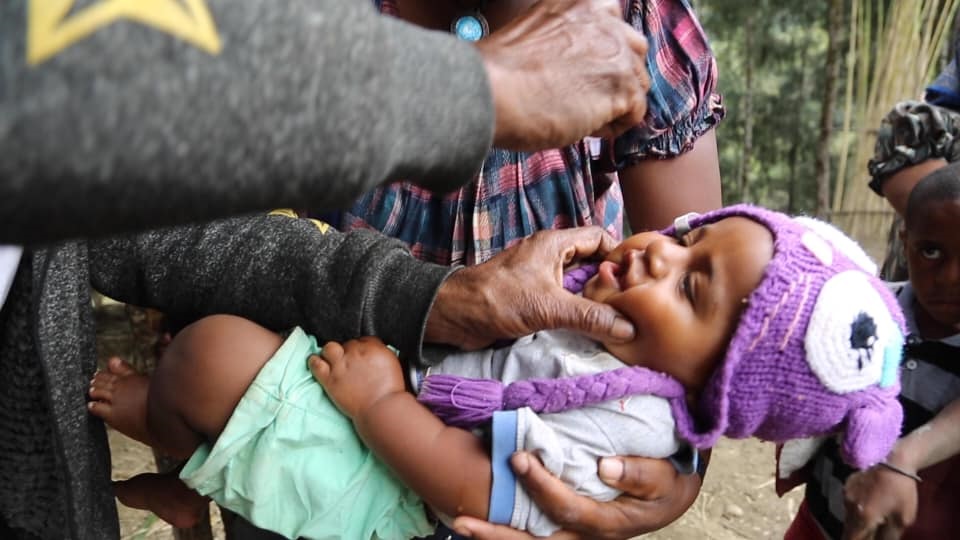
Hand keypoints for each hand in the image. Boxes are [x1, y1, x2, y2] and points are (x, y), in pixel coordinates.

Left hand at [309, 337, 404, 418]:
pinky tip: (316, 362)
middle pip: (347, 343)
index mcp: (373, 348)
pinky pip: (316, 364)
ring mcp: (341, 366)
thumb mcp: (393, 364)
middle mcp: (355, 353)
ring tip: (332, 359)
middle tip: (351, 362)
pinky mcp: (330, 379)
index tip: (362, 356)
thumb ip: (381, 354)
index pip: (364, 339)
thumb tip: (374, 352)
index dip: (362, 348)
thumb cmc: (390, 391)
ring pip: (329, 348)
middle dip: (349, 351)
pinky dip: (314, 362)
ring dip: (331, 352)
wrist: (381, 408)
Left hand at [425, 227, 635, 349]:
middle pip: (591, 261)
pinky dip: (578, 309)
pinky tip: (591, 326)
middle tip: (632, 301)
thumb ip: (589, 316)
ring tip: (618, 316)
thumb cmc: (496, 299)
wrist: (455, 315)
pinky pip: (564, 298)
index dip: (619, 254)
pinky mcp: (532, 296)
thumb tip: (626, 327)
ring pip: (578, 282)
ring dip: (594, 297)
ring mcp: (540, 276)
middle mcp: (548, 256)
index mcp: (553, 244)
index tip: (636, 277)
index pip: (598, 237)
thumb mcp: (549, 307)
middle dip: (610, 279)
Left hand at [452, 452, 700, 538]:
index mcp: (608, 523)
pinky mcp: (565, 528)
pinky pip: (531, 534)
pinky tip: (477, 520)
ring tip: (458, 525)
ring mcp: (573, 536)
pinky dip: (505, 530)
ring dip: (494, 537)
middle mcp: (585, 536)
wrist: (672, 492)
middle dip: (498, 533)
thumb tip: (605, 467)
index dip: (542, 488)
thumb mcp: (667, 478)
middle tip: (463, 519)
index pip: (568, 510)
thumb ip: (642, 474)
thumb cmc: (668, 481)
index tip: (520, 459)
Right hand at [480, 0, 649, 150]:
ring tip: (578, 114)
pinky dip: (612, 126)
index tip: (582, 73)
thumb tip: (583, 67)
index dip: (601, 54)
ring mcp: (618, 52)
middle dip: (615, 76)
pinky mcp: (623, 87)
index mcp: (584, 2)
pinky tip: (583, 126)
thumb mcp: (539, 31)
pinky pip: (634, 113)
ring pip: (637, 84)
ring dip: (614, 103)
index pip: (614, 24)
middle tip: (583, 97)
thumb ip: (569, 39)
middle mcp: (607, 19)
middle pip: (633, 52)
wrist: (492, 92)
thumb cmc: (501, 72)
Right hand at [842, 464, 918, 539]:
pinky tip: (870, 503)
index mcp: (863, 518)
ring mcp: (845, 495)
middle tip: (872, 532)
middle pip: (849, 530)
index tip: (866, 539)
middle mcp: (849, 508)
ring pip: (849, 517)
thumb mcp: (903, 520)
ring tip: (873, 518)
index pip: (852, 539)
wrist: (894, 460)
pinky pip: (849, 504)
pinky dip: (858, 509)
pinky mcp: (846, 486)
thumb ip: (888, 537)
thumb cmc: (902, 491)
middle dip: (859, 535)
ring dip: (858, 522)